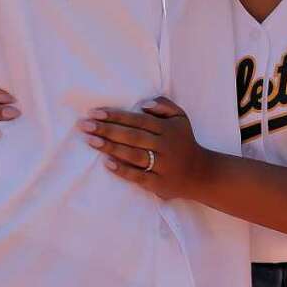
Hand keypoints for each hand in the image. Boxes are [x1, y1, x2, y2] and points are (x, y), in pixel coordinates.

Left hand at [80, 97, 202, 198]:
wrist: (201, 174)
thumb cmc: (183, 142)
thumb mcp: (180, 118)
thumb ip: (164, 106)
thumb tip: (144, 103)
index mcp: (167, 129)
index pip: (138, 120)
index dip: (116, 116)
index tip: (95, 112)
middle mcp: (165, 146)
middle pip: (133, 136)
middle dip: (107, 130)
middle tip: (85, 125)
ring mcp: (162, 166)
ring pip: (134, 155)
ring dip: (111, 147)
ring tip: (91, 141)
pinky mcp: (160, 184)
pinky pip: (139, 177)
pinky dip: (123, 170)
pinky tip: (107, 164)